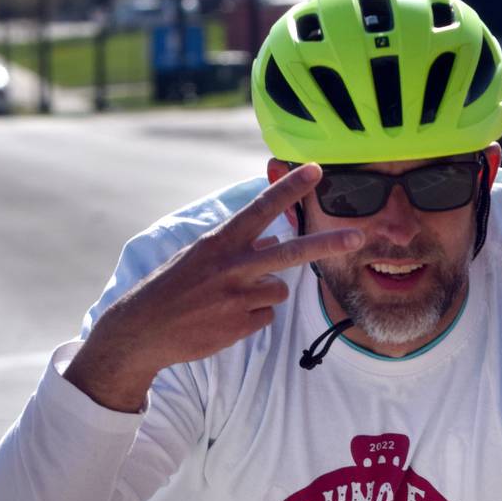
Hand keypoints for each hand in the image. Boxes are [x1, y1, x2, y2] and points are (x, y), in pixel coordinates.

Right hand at [65, 164, 363, 409]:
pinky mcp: (241, 325)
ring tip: (227, 300)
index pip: (261, 209)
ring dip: (261, 294)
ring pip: (277, 291)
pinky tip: (224, 319)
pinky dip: (251, 318)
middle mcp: (233, 267)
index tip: (315, 171)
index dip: (290, 190)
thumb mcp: (201, 257)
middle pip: (291, 253)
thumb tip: (275, 241)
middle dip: (327, 244)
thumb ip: (238, 247)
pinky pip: (265, 317)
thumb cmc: (173, 288)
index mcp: (220, 242)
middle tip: (358, 236)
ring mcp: (239, 298)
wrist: (143, 329)